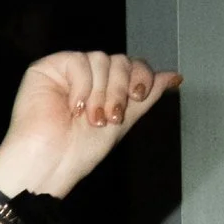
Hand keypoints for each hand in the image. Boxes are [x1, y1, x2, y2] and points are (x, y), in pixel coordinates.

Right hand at [0, 50, 178, 202]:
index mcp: (104, 87)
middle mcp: (87, 76)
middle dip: (119, 90)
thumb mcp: (123, 122)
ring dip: (100, 93)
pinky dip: (81, 86)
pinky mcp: (47, 68)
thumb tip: (175, 76)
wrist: (50, 163)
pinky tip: (72, 107)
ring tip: (90, 118)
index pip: (131, 66)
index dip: (140, 77)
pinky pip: (79, 61)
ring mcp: (67, 70)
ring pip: (101, 59)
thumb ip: (146, 97)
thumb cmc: (79, 151)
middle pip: (119, 60)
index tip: (138, 97)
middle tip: (109, 117)